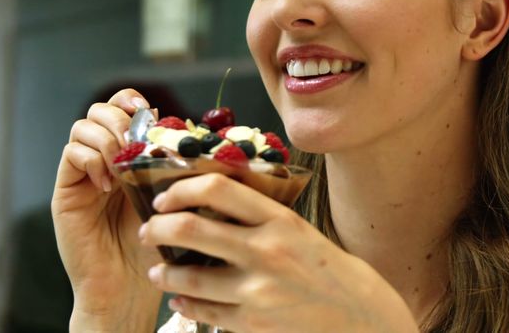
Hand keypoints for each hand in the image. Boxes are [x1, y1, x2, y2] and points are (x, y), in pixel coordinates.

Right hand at [51, 89, 161, 329]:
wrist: (129, 285)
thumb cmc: (158, 243)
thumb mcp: (174, 196)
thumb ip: (173, 162)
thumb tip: (179, 125)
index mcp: (132, 153)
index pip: (124, 106)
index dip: (133, 100)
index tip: (150, 113)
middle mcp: (104, 158)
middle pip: (101, 109)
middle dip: (119, 118)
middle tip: (135, 144)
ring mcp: (83, 172)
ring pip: (82, 126)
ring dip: (106, 139)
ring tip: (122, 167)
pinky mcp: (67, 189)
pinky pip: (71, 153)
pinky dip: (91, 161)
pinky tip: (108, 186)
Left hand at [141, 173, 418, 332]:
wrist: (357, 313)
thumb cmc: (326, 267)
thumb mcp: (298, 230)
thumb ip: (258, 218)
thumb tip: (206, 205)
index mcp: (279, 219)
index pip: (218, 188)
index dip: (181, 189)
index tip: (166, 198)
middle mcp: (266, 250)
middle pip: (191, 228)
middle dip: (158, 228)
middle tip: (150, 231)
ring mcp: (257, 289)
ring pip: (188, 276)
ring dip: (163, 271)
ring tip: (158, 270)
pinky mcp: (252, 323)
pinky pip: (203, 310)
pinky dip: (184, 303)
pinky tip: (180, 298)